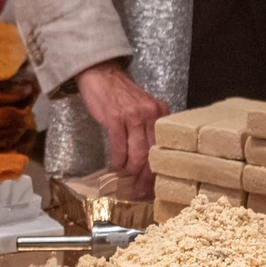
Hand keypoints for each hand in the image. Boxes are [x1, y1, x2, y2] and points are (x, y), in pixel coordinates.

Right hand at [75, 61, 168, 188]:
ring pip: (138, 155)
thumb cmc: (120, 93)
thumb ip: (149, 127)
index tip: (154, 187)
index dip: (159, 172)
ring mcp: (133, 116)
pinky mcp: (115, 118)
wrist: (101, 73)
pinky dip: (117, 162)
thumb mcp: (143, 107)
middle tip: (139, 193)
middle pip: (153, 156)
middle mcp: (151, 114)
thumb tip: (149, 160)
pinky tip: (115, 167)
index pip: (164, 149)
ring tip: (126, 183)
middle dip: (145, 179)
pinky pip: (119, 148)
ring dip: (131, 173)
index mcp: (161, 112)